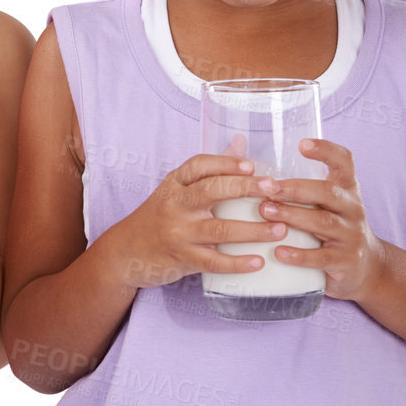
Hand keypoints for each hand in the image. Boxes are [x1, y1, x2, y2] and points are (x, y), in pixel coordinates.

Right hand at [108, 154, 283, 288]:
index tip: (253, 166)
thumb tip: (241, 142)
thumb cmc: (158, 217)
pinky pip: (214, 262)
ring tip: (280, 229)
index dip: (227, 163)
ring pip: (219, 229)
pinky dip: (238, 263)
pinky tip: (259, 261)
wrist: (125, 251)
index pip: (199, 166)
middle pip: (212, 191)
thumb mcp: (176, 189)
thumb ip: (209, 169)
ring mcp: (177, 233)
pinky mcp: (182, 259)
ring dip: (253, 230)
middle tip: (274, 190)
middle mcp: (174, 205)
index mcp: (174, 184)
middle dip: (246, 188)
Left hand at [257, 139, 385, 300]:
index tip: (302, 143)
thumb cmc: (330, 226)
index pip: (344, 162)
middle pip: (328, 191)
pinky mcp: (346, 260)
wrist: (365, 267)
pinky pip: (322, 257)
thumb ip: (298, 185)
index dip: (326, 150)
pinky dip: (299, 255)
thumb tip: (244, 154)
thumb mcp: (324, 203)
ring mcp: (352, 234)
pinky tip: (278, 251)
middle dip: (295, 188)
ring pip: (323, 222)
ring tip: (265, 212)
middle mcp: (353, 207)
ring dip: (292, 215)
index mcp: (346, 188)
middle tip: (267, 187)